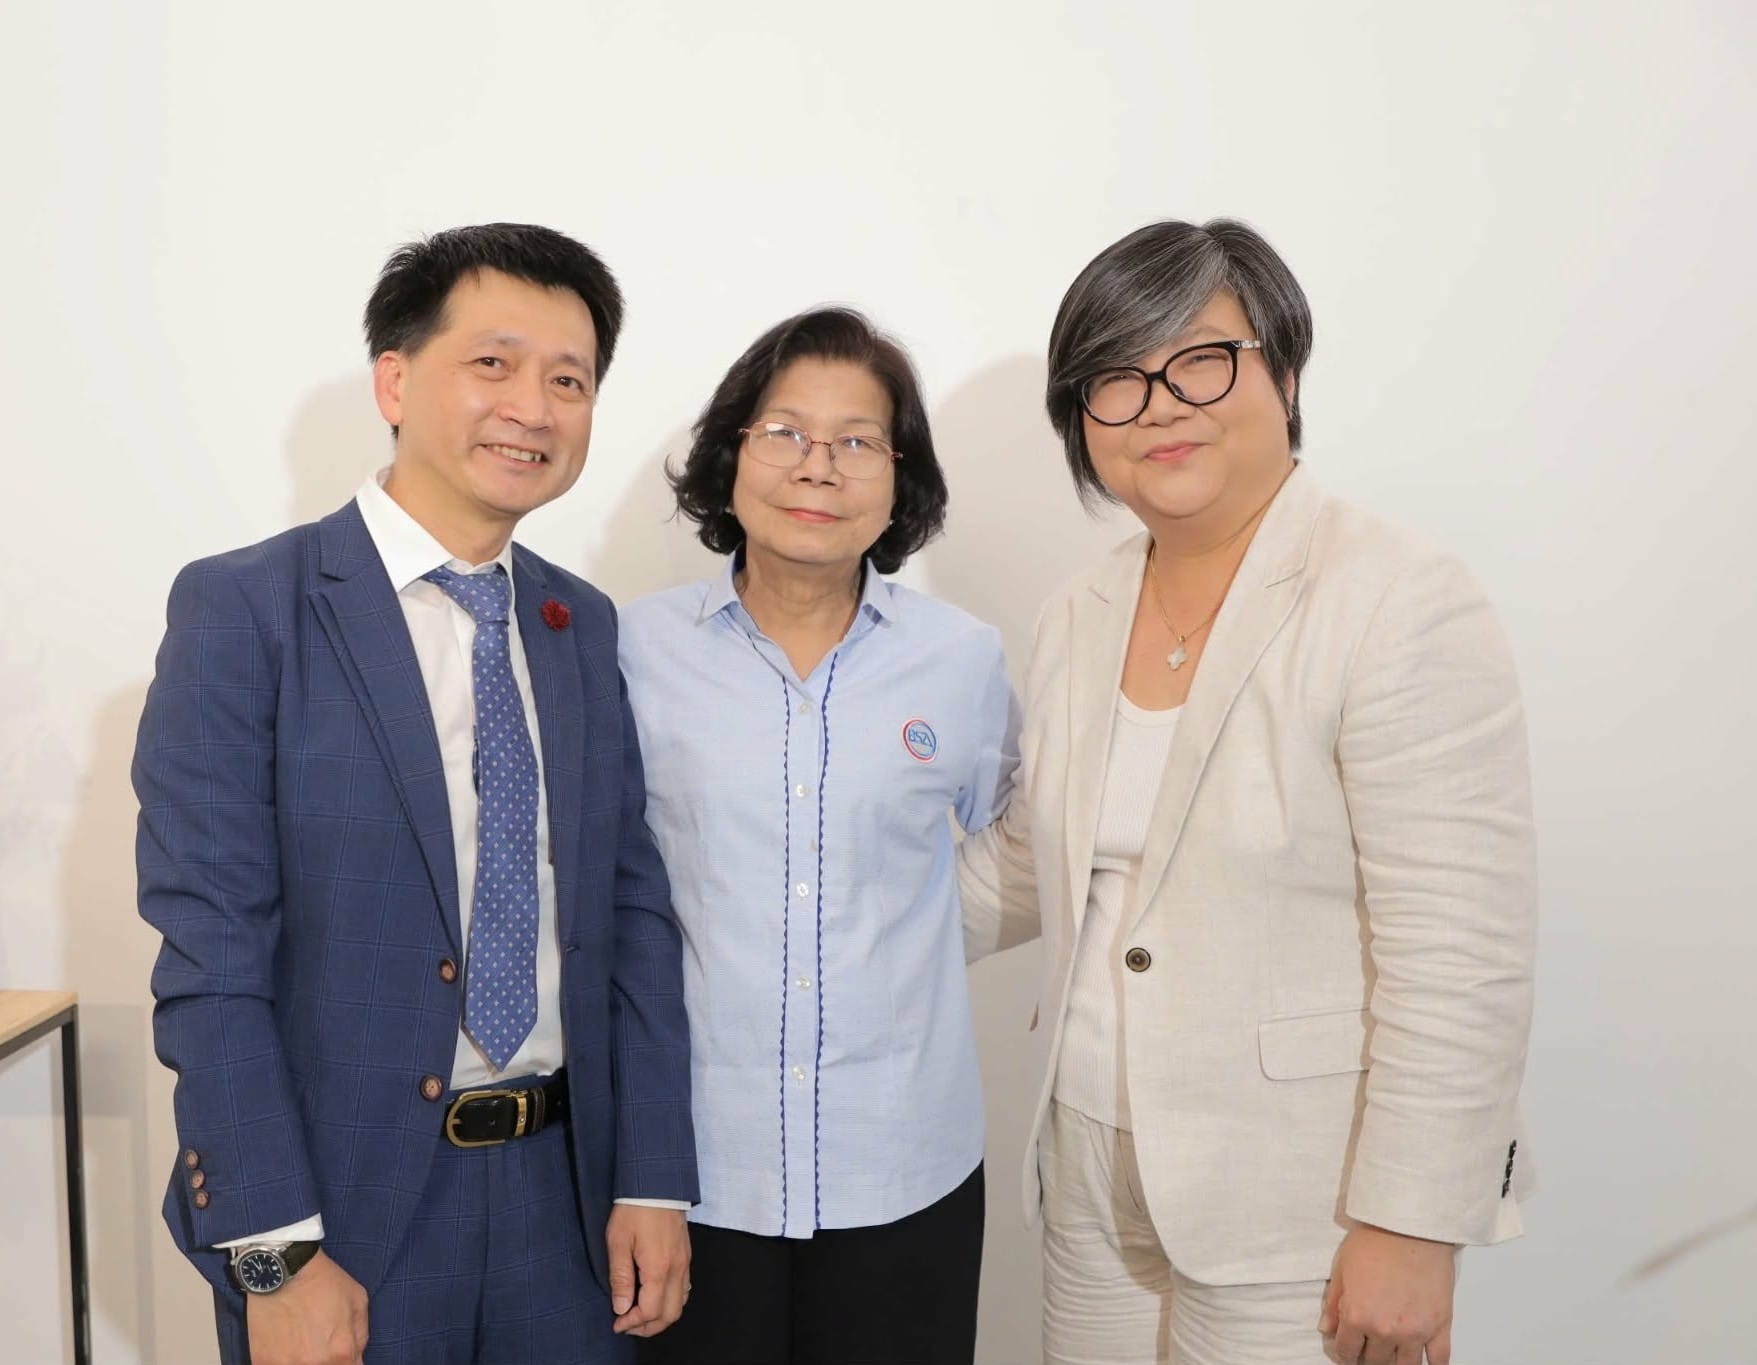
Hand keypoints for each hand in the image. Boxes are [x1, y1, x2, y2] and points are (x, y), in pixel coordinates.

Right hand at [245, 1250, 368, 1364]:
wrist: (283, 1270)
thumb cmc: (321, 1282)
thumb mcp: (358, 1301)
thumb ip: (360, 1336)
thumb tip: (355, 1356)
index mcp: (342, 1352)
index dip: (347, 1362)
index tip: (341, 1355)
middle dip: (328, 1362)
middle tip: (319, 1345)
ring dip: (304, 1362)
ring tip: (301, 1344)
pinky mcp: (262, 1363)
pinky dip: (282, 1361)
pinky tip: (284, 1346)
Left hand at [607, 1204, 690, 1336]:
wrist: (656, 1182)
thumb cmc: (634, 1209)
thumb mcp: (618, 1242)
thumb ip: (620, 1278)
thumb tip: (621, 1307)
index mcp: (659, 1268)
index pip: (650, 1311)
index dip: (632, 1323)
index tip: (617, 1323)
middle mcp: (677, 1269)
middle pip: (670, 1314)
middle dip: (649, 1327)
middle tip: (628, 1325)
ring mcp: (685, 1262)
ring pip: (681, 1303)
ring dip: (661, 1316)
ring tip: (640, 1315)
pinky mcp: (686, 1255)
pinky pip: (685, 1288)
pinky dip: (671, 1301)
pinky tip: (655, 1295)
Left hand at [1320, 1222, 1454, 1364]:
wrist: (1411, 1226)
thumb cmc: (1376, 1240)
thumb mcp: (1342, 1267)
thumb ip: (1334, 1303)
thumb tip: (1326, 1328)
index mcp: (1358, 1316)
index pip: (1346, 1351)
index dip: (1343, 1352)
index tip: (1345, 1349)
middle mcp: (1386, 1330)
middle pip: (1375, 1361)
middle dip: (1367, 1354)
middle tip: (1368, 1344)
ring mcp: (1416, 1332)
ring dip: (1395, 1360)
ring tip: (1391, 1349)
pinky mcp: (1441, 1326)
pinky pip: (1439, 1360)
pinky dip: (1431, 1363)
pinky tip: (1422, 1358)